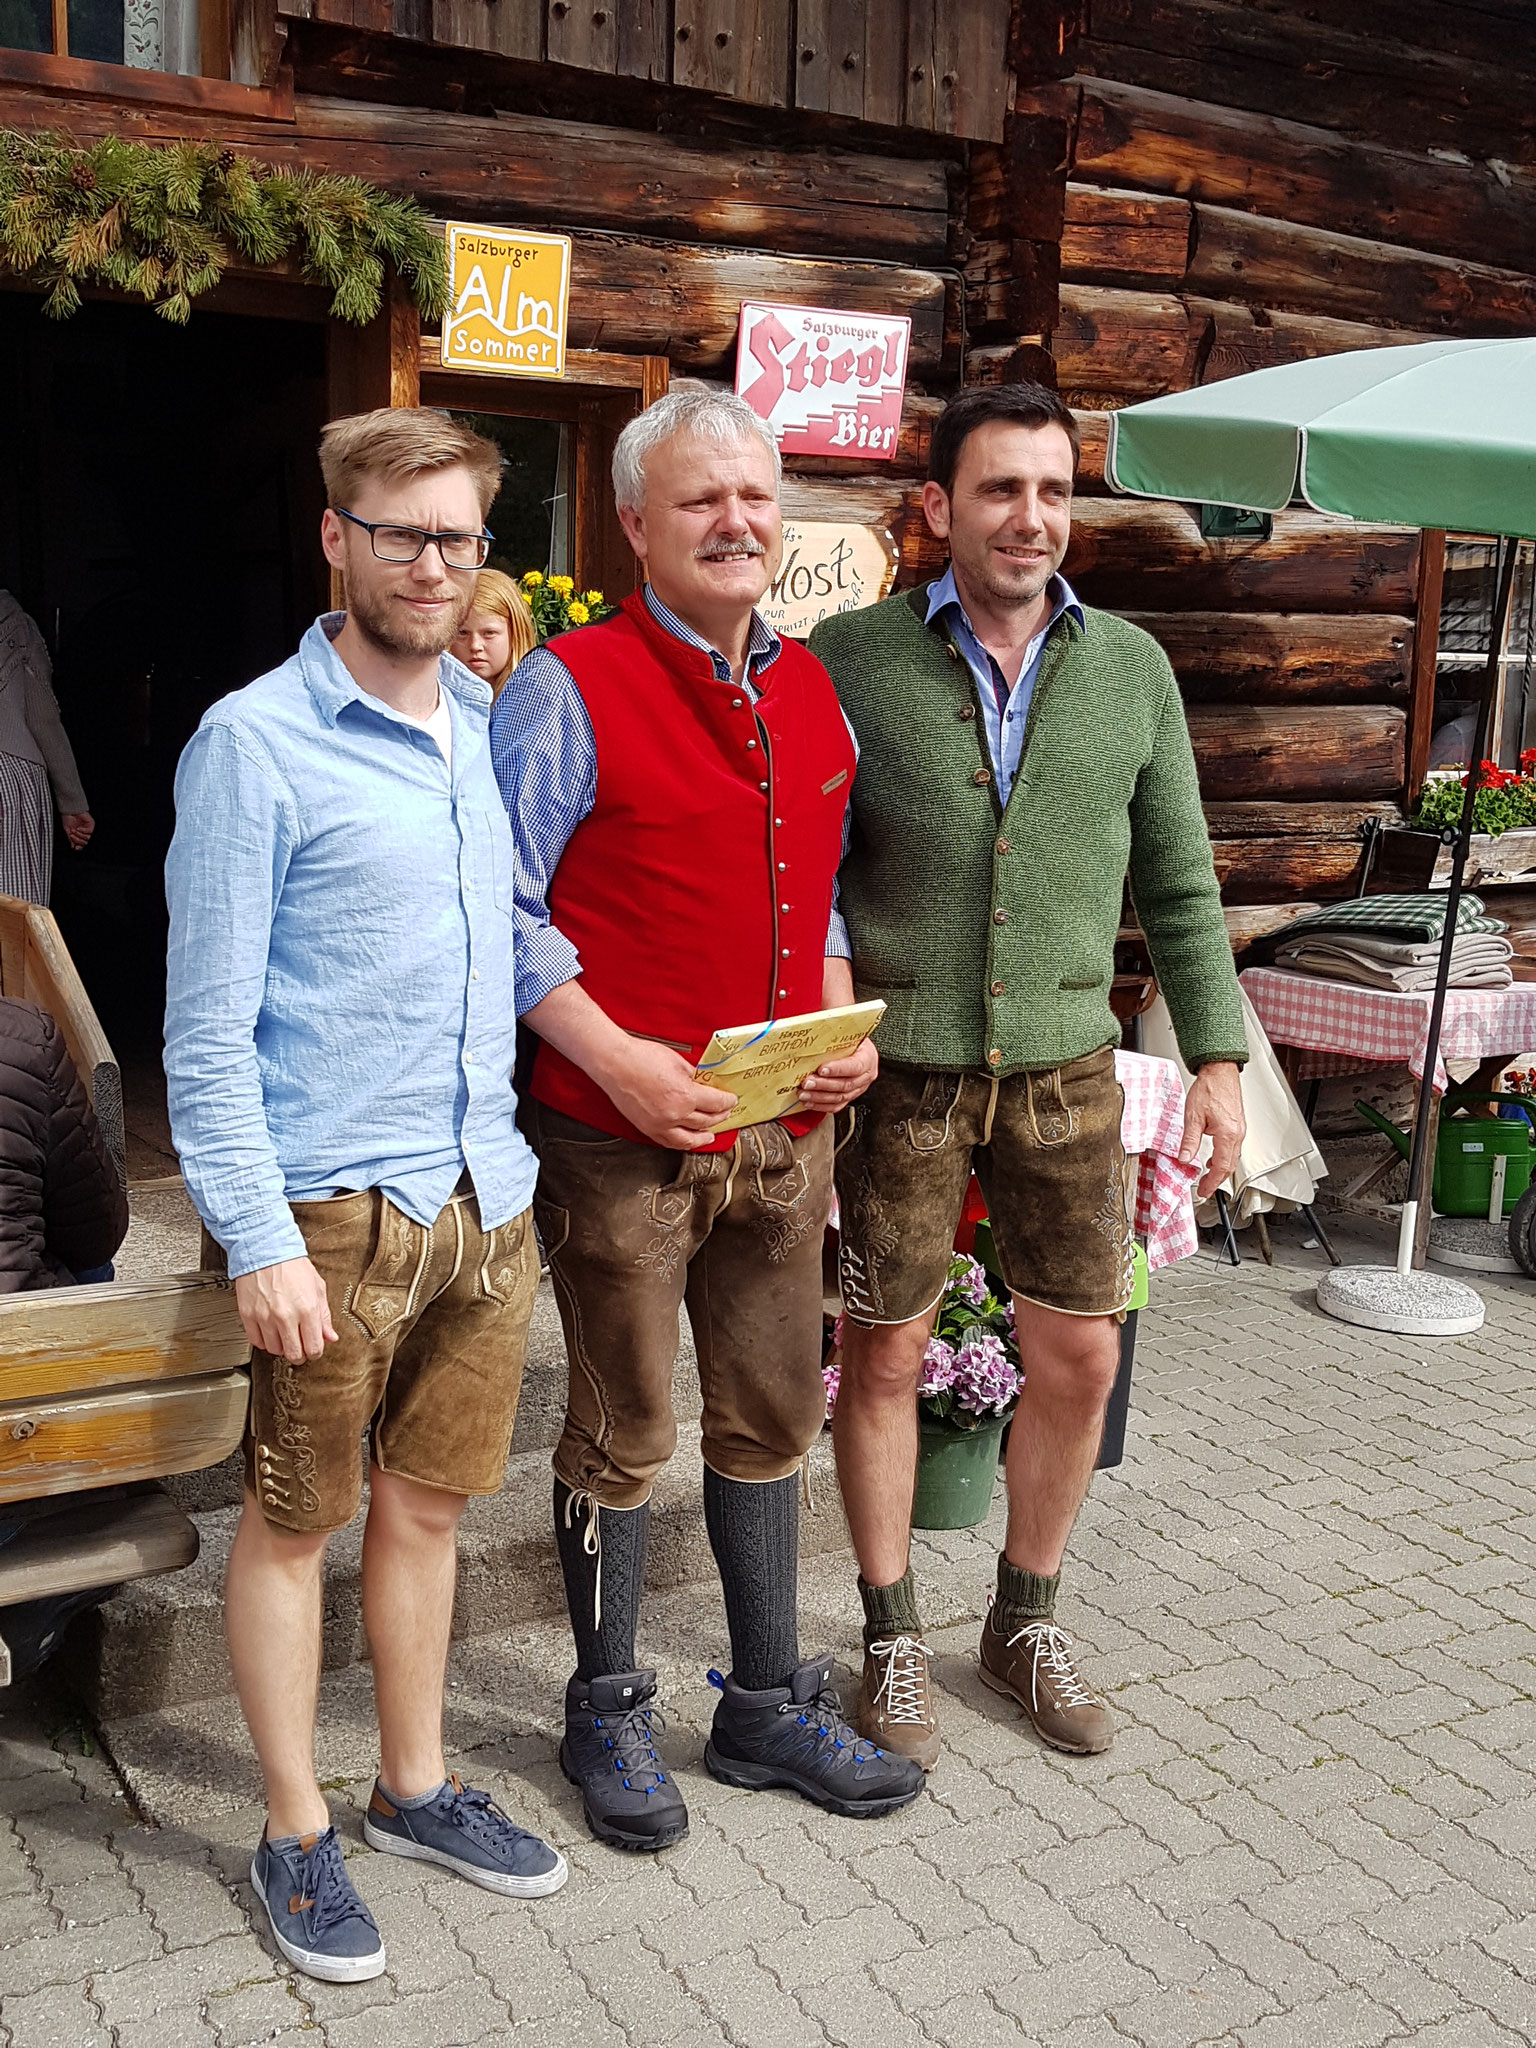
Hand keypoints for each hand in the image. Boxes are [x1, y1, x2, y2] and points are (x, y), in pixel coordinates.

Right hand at [62, 812, 92, 850]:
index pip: (81, 844)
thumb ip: (70, 839)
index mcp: (78, 835)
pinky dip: (83, 831)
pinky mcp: (91, 824)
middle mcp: (84, 833)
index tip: (76, 848)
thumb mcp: (67, 830)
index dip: (80, 847)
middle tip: (72, 835)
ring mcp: (88, 829)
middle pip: (85, 842)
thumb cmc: (67, 818)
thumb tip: (72, 846)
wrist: (69, 809)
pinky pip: (89, 831)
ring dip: (80, 835)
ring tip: (75, 831)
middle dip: (78, 840)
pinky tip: (79, 828)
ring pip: (87, 838)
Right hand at [234, 1257, 337, 1363]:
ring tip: (285, 1334)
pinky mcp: (248, 1315)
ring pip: (275, 1350)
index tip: (314, 1349)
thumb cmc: (291, 1264)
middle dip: (300, 1354)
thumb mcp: (317, 1287)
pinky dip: (264, 1341)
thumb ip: (324, 1315)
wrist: (265, 1249)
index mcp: (307, 1309)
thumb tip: (330, 1337)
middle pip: (294, 1354)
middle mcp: (286, 1316)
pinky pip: (256, 1341)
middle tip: (300, 1347)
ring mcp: (265, 1317)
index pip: (314, 1347)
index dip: (316, 1352)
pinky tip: (270, 1331)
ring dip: (281, 1346)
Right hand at [598, 1035, 737, 1149]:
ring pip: (689, 1139)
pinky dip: (682, 1142)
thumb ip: (694, 1076)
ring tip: (711, 1135)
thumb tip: (706, 1084)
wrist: (614, 1063)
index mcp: (685, 1095)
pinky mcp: (647, 1128)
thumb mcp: (677, 1062)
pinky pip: (669, 1142)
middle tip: (725, 1113)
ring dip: (703, 1137)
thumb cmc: (641, 1058)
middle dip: (720, 1117)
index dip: (727, 1101)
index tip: (731, 1100)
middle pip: (706, 1121)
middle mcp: (674, 1114)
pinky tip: (687, 1140)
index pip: (716, 1103)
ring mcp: (660, 1124)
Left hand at [798, 1034, 878, 1114]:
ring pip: (840, 1097)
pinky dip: (821, 1106)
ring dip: (819, 1097)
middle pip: (845, 1084)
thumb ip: (835, 1036)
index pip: (855, 1066)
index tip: (821, 1069)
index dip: (838, 1069)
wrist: (857, 1047)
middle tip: (807, 1082)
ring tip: (804, 1093)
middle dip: (823, 1085)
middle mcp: (866, 1075)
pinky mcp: (850, 1096)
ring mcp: (859, 1088)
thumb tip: (815, 1035)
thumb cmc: (852, 1039)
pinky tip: (810, 1102)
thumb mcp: (848, 1033)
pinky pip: (837, 1106)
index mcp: (868, 1057)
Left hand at [1179, 1060, 1245, 1199]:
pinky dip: (1224, 1157)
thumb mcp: (1193, 1117)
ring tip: (1207, 1177)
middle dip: (1217, 1181)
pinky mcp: (1237, 1125)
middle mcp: (1237, 1134)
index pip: (1220, 1167)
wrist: (1220, 1071)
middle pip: (1229, 1166)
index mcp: (1227, 1135)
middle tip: (1205, 1189)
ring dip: (1221, 1169)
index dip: (1211, 1183)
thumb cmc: (1209, 1089)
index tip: (1203, 1191)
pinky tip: (1213, 1157)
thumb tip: (1184, 1159)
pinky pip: (1233, 1148)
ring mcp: (1239, 1129)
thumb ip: (1189, 1141)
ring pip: (1233, 1158)